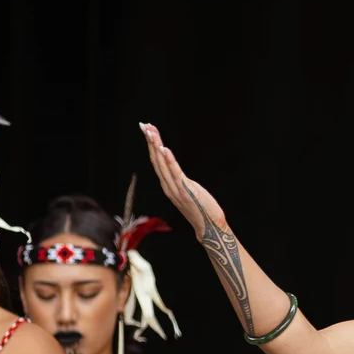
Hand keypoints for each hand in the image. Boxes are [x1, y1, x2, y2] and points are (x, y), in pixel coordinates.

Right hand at [140, 124, 225, 238]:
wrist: (209, 227)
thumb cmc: (202, 210)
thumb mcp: (188, 193)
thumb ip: (181, 183)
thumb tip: (179, 174)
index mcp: (168, 186)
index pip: (156, 162)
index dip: (151, 146)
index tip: (148, 130)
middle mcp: (168, 186)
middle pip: (156, 160)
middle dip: (150, 141)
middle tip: (144, 125)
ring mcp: (175, 189)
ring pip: (162, 164)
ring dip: (156, 146)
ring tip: (151, 131)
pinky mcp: (185, 190)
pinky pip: (175, 172)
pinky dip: (169, 160)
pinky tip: (164, 148)